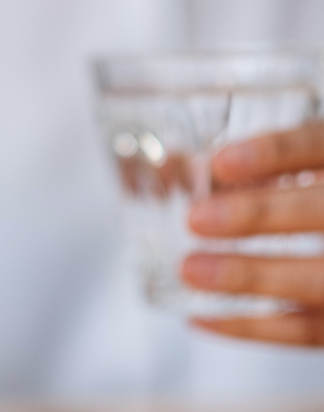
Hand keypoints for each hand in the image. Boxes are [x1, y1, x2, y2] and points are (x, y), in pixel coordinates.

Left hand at [181, 122, 323, 345]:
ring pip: (319, 281)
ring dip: (251, 277)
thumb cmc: (300, 198)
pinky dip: (252, 327)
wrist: (321, 238)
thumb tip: (169, 169)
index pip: (317, 146)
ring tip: (191, 270)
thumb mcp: (292, 168)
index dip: (275, 152)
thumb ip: (245, 166)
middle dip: (259, 215)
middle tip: (196, 219)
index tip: (220, 163)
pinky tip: (200, 316)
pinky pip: (306, 331)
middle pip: (321, 213)